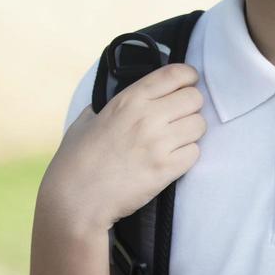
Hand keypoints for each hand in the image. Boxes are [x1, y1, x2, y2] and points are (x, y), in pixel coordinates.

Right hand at [39, 63, 206, 236]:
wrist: (76, 200)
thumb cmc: (75, 161)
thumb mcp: (86, 120)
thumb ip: (107, 105)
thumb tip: (121, 101)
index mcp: (128, 99)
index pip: (174, 74)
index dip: (188, 76)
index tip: (188, 82)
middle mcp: (147, 116)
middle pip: (194, 98)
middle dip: (190, 106)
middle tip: (179, 116)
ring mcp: (158, 143)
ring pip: (199, 125)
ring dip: (191, 132)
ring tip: (175, 140)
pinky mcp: (166, 169)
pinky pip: (195, 153)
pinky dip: (187, 155)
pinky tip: (171, 159)